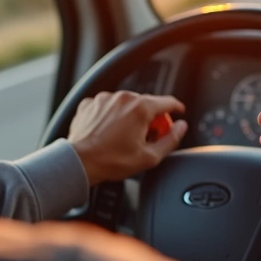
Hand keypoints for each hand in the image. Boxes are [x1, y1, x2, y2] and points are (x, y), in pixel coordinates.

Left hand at [68, 91, 187, 185]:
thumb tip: (181, 127)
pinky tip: (109, 132)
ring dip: (130, 116)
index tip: (179, 111)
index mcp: (141, 108)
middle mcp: (123, 97)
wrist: (79, 162)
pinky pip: (107, 107)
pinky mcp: (90, 104)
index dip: (176, 107)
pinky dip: (111, 116)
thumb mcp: (149, 156)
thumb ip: (171, 140)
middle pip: (146, 103)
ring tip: (125, 137)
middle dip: (151, 118)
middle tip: (149, 137)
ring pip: (126, 104)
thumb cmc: (111, 161)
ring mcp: (105, 99)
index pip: (167, 102)